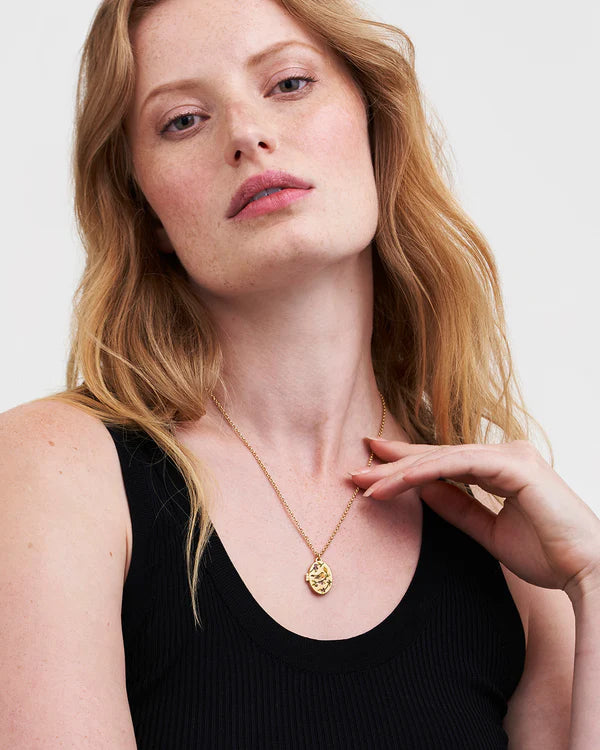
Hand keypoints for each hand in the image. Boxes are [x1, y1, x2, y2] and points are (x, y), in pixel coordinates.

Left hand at [350, 438, 599, 603]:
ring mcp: (510, 455)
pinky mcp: (515, 465)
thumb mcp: (488, 530)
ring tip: (366, 482)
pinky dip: (425, 472)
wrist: (587, 573)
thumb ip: (456, 506)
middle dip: (394, 463)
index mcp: (501, 467)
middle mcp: (504, 454)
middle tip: (355, 468)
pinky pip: (458, 465)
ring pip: (442, 457)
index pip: (444, 462)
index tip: (373, 469)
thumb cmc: (547, 554)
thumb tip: (421, 489)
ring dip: (401, 470)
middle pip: (438, 455)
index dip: (407, 464)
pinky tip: (395, 482)